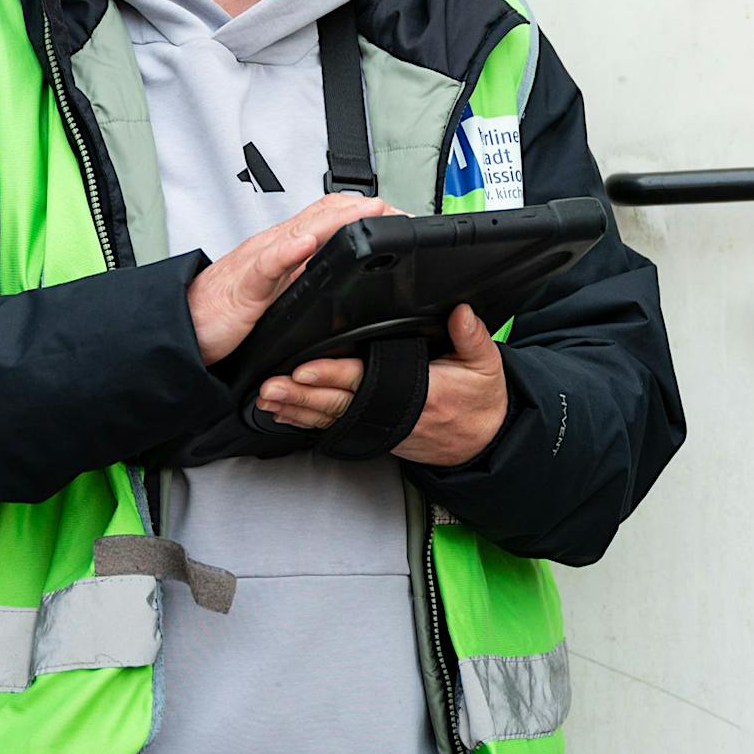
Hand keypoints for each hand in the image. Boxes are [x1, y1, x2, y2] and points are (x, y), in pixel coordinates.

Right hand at [186, 194, 387, 366]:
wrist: (182, 326)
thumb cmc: (225, 309)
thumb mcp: (279, 293)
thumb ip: (306, 277)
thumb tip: (345, 276)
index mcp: (286, 249)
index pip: (331, 218)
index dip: (365, 213)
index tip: (399, 218)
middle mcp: (275, 247)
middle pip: (324, 215)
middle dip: (364, 211)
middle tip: (400, 212)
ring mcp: (259, 262)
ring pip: (302, 231)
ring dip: (339, 220)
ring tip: (370, 212)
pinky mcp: (243, 287)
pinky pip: (267, 264)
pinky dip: (288, 251)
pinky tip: (306, 243)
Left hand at [255, 303, 509, 466]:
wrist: (482, 442)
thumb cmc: (481, 403)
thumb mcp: (487, 366)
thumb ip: (472, 336)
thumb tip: (460, 311)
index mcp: (418, 392)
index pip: (368, 379)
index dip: (334, 373)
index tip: (307, 367)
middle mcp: (392, 412)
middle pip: (338, 401)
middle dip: (301, 394)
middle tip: (272, 385)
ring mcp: (379, 425)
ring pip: (329, 416)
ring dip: (295, 409)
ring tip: (267, 398)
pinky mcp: (372, 431)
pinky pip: (333, 425)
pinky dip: (305, 420)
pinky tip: (283, 413)